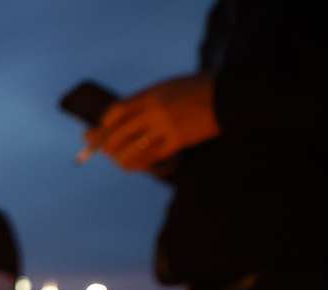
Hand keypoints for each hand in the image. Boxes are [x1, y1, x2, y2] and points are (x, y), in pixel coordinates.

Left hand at [85, 74, 217, 171]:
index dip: (104, 125)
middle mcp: (155, 111)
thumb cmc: (196, 89)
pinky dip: (141, 163)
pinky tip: (137, 164)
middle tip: (102, 150)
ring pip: (132, 150)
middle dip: (105, 145)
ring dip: (121, 158)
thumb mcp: (167, 86)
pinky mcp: (179, 141)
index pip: (116, 112)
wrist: (228, 95)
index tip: (99, 131)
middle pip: (118, 133)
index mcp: (150, 94)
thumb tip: (121, 116)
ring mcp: (166, 127)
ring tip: (119, 159)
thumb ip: (145, 100)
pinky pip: (152, 157)